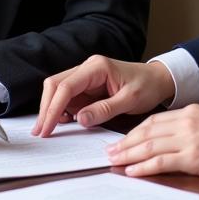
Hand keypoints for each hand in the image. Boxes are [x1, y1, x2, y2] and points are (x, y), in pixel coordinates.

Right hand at [33, 56, 174, 136]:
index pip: (67, 86)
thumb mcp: (130, 100)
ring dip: (51, 109)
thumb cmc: (146, 86)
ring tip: (47, 130)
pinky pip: (67, 97)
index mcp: (97, 67)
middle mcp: (87, 68)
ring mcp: (85, 77)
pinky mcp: (86, 87)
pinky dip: (61, 110)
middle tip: (40, 132)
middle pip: (55, 84)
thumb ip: (105, 109)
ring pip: (58, 90)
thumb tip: (79, 119)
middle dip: (46, 108)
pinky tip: (61, 123)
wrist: (157, 80)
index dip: (53, 107)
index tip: (46, 128)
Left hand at [106, 104, 198, 178]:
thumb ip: (192, 125)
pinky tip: (132, 171)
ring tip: (114, 161)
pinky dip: (144, 167)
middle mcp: (185, 123)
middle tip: (109, 151)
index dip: (135, 131)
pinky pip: (161, 162)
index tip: (122, 139)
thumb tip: (175, 137)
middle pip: (146, 132)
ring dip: (128, 154)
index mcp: (189, 112)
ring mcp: (188, 140)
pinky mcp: (193, 157)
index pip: (153, 120)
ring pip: (149, 146)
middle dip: (125, 142)